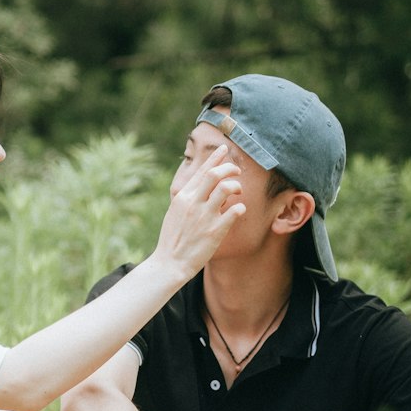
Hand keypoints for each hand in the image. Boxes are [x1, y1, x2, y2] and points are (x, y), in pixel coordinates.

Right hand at [155, 144, 244, 277]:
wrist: (169, 263)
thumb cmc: (173, 239)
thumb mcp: (175, 212)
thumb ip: (189, 198)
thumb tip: (202, 187)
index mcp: (183, 197)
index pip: (202, 170)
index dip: (215, 157)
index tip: (224, 148)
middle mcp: (193, 203)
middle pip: (215, 174)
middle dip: (230, 168)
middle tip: (237, 171)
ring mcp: (204, 216)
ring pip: (226, 188)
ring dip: (236, 186)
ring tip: (239, 191)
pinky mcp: (215, 231)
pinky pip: (234, 211)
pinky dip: (240, 207)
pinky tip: (240, 210)